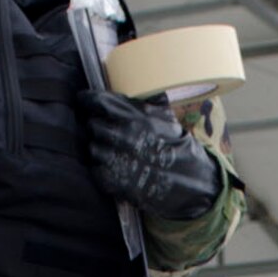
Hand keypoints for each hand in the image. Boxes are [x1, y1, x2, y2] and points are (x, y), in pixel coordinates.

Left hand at [80, 90, 221, 219]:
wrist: (192, 182)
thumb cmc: (179, 147)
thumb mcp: (167, 118)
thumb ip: (144, 104)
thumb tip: (125, 94)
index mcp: (135, 116)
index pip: (98, 102)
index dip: (88, 101)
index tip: (85, 101)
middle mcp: (123, 135)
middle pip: (92, 125)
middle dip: (98, 128)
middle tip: (107, 133)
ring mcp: (116, 159)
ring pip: (92, 148)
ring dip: (100, 150)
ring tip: (116, 153)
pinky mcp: (113, 181)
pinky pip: (95, 169)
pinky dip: (102, 169)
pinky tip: (117, 169)